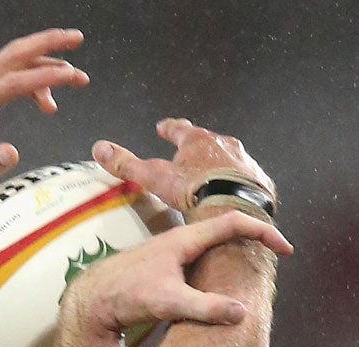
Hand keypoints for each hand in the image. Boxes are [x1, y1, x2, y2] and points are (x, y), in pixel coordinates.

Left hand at [0, 29, 88, 220]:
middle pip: (14, 54)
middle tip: (76, 39)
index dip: (44, 78)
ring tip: (73, 78)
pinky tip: (44, 104)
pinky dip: (30, 83)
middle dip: (48, 44)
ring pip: (13, 62)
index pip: (14, 82)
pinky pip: (8, 78)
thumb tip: (12, 152)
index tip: (71, 77)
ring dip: (44, 64)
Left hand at [61, 208, 291, 335]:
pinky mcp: (165, 267)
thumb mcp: (168, 303)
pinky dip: (218, 265)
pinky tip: (222, 281)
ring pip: (213, 244)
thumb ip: (205, 307)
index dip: (264, 233)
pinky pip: (201, 259)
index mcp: (185, 240)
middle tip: (277, 252)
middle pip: (227, 228)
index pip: (234, 224)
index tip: (286, 249)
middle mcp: (180, 240)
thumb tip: (242, 312)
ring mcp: (172, 252)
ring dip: (236, 250)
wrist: (91, 300)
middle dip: (255, 237)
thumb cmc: (126, 296)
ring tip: (256, 264)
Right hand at [92, 120, 275, 219]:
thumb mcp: (155, 178)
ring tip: (216, 178)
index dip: (169, 128)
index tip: (162, 127)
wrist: (233, 207)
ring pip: (230, 158)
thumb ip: (127, 164)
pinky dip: (241, 184)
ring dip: (222, 165)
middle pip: (208, 141)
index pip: (179, 129)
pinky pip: (249, 180)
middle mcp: (223, 144)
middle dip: (198, 148)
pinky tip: (237, 195)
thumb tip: (98, 148)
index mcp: (197, 140)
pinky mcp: (260, 181)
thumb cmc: (193, 193)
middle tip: (191, 155)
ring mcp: (245, 161)